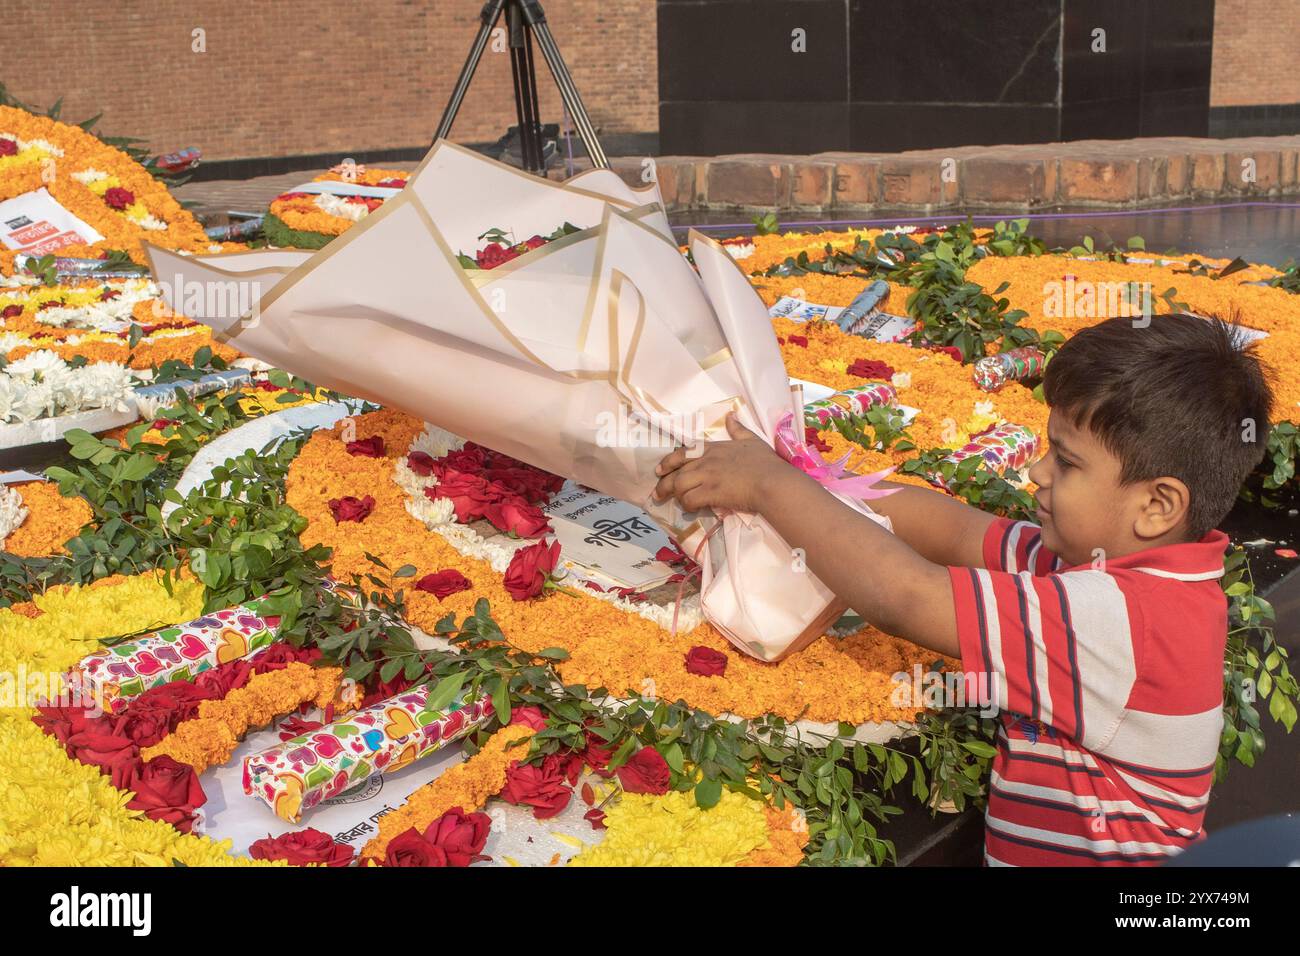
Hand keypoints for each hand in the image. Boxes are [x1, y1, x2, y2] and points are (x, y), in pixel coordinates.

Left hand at [652, 413, 786, 513]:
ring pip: (678, 486)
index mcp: (713, 448)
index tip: (659, 470)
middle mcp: (705, 461)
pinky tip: (691, 509)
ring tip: (675, 503)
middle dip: (664, 484)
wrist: (771, 481)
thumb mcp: (751, 440)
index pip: (682, 452)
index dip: (668, 462)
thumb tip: (730, 415)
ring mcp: (706, 477)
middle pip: (675, 472)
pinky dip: (687, 505)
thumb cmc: (764, 462)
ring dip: (675, 496)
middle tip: (658, 494)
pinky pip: (689, 500)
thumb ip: (738, 429)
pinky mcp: (710, 493)